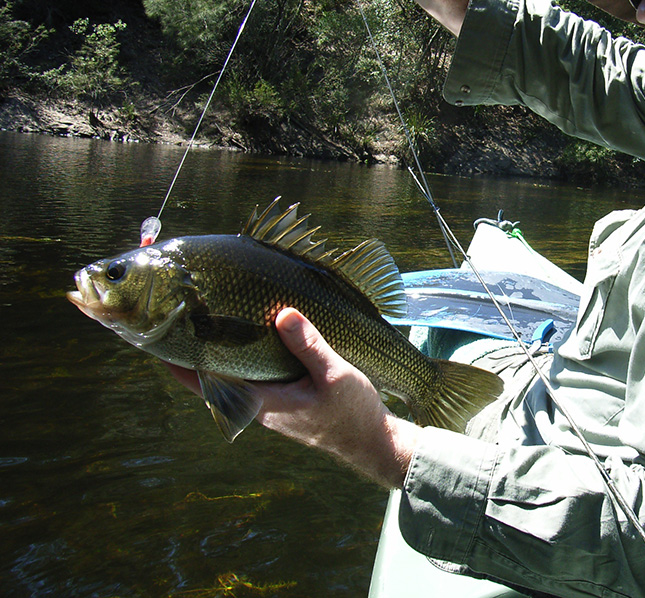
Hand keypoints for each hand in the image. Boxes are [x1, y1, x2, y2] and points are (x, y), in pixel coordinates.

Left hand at [164, 307, 417, 488]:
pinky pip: (253, 378)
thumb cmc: (353, 413)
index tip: (160, 336)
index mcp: (262, 402)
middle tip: (180, 315)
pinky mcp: (283, 401)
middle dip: (196, 349)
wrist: (372, 442)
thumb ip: (308, 345)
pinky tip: (252, 336)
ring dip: (220, 353)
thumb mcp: (335, 375)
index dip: (180, 362)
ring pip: (233, 377)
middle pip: (213, 377)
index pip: (206, 383)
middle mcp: (258, 405)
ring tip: (209, 320)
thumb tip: (282, 313)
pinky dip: (244, 357)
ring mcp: (270, 405)